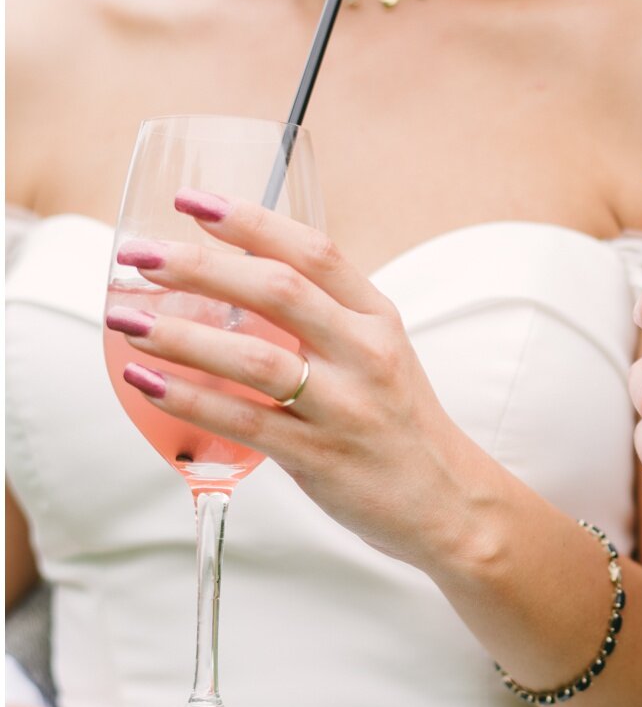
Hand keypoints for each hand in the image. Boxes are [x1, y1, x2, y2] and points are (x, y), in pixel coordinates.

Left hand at [109, 195, 480, 571]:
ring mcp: (345, 408)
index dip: (249, 220)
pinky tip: (147, 383)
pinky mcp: (322, 458)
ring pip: (253, 358)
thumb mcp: (379, 354)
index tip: (193, 202)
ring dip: (181, 334)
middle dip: (199, 267)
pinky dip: (190, 399)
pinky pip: (245, 422)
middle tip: (139, 256)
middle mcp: (366, 355)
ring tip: (126, 320)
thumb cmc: (398, 425)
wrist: (449, 504)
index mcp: (377, 318)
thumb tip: (239, 280)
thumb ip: (324, 318)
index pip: (313, 251)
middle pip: (276, 291)